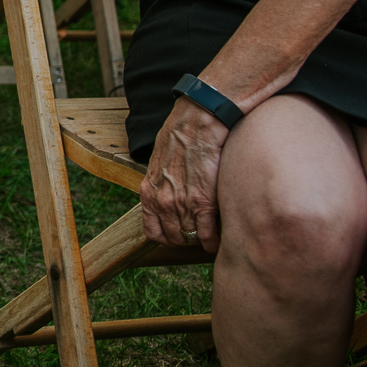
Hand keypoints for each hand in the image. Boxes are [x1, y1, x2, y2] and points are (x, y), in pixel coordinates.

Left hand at [138, 96, 229, 250]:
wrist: (196, 125)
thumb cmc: (179, 139)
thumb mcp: (158, 164)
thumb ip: (161, 186)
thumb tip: (168, 200)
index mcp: (148, 193)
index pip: (152, 232)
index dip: (166, 237)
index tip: (178, 234)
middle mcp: (162, 202)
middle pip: (173, 238)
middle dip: (185, 239)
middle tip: (197, 233)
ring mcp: (182, 205)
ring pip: (191, 237)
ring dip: (200, 238)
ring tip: (209, 233)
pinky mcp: (204, 203)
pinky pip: (207, 236)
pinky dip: (213, 241)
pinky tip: (218, 238)